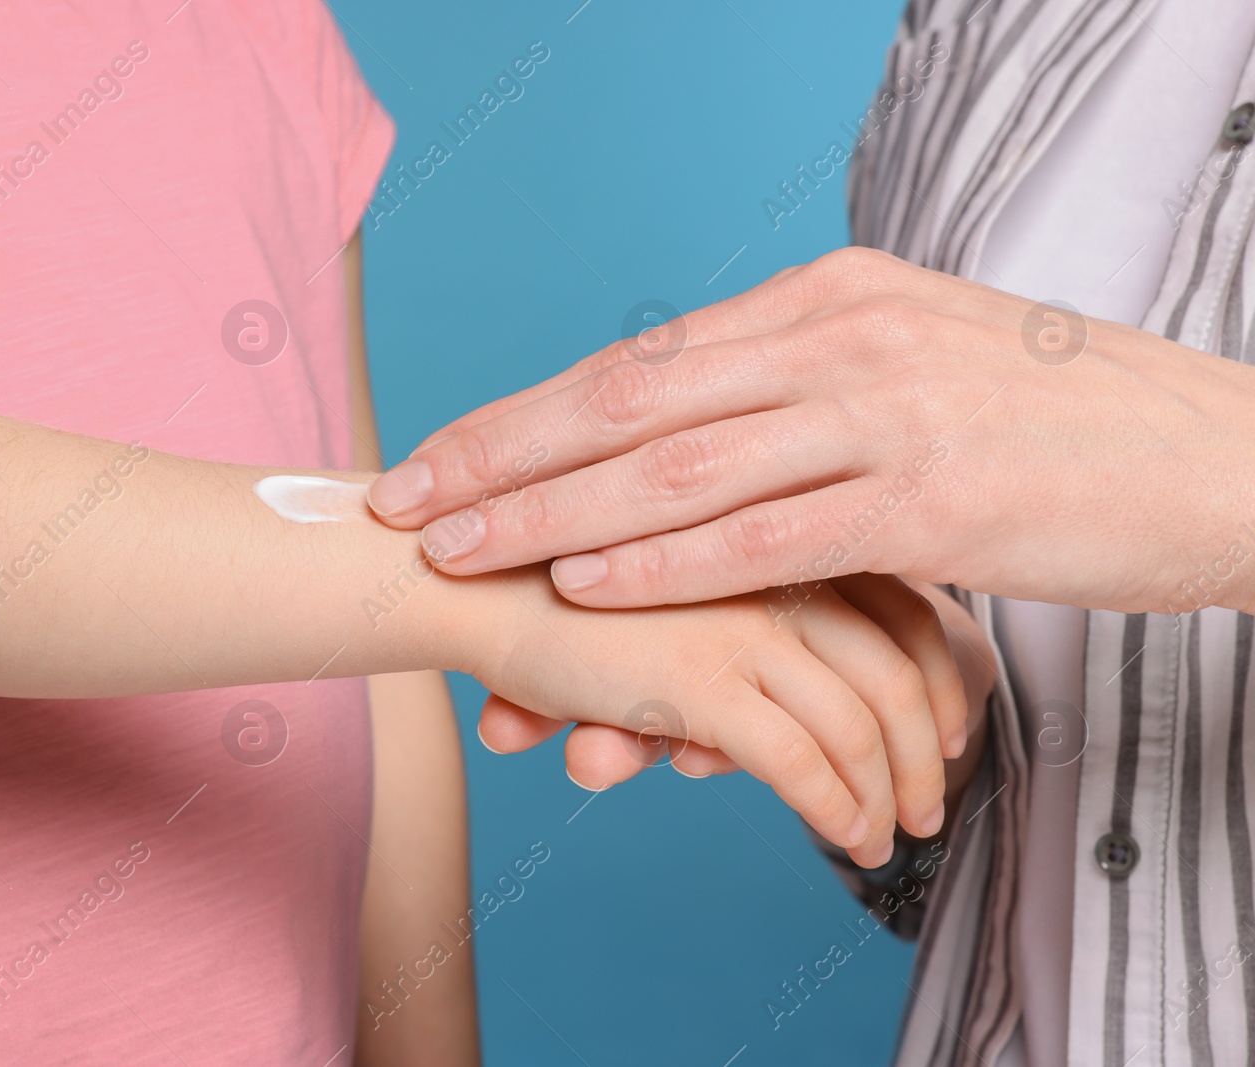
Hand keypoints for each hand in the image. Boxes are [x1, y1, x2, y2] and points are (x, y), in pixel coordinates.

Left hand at [369, 247, 1254, 614]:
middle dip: (498, 454)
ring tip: (455, 549)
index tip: (437, 455)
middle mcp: (836, 337)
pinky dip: (665, 563)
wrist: (1216, 453)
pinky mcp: (934, 496)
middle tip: (398, 501)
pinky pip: (767, 533)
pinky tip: (585, 584)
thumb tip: (688, 434)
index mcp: (822, 300)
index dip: (524, 412)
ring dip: (549, 512)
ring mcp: (884, 411)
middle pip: (627, 400)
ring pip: (675, 466)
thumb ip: (797, 391)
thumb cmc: (1052, 422)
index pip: (639, 361)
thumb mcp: (910, 371)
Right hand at [463, 569, 967, 867]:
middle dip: (930, 744)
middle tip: (932, 799)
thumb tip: (754, 687)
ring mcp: (746, 622)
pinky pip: (806, 766)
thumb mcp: (663, 572)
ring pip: (865, 724)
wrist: (462, 571)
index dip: (939, 672)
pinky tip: (851, 840)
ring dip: (893, 792)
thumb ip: (723, 610)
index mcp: (780, 516)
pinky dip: (841, 813)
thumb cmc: (548, 570)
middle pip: (902, 665)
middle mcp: (778, 563)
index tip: (950, 723)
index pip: (905, 599)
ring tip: (894, 835)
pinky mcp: (703, 682)